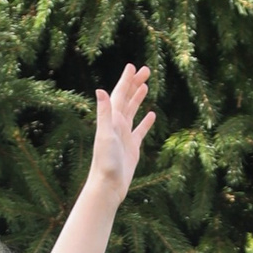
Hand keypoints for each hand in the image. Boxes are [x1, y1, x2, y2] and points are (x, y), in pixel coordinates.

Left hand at [87, 63, 155, 202]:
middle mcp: (117, 125)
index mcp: (112, 119)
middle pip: (127, 99)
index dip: (126, 80)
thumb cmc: (105, 162)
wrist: (108, 186)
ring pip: (133, 112)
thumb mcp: (105, 134)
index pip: (120, 94)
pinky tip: (152, 115)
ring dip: (138, 98)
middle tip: (146, 70)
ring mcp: (125, 136)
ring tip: (145, 86)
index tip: (133, 66)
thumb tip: (100, 89)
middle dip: (135, 84)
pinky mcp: (132, 147)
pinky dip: (146, 121)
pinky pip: (140, 130)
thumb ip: (104, 112)